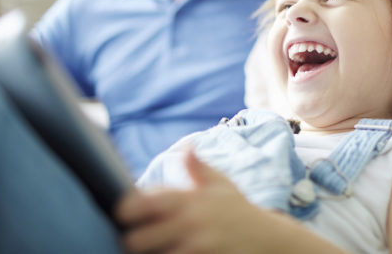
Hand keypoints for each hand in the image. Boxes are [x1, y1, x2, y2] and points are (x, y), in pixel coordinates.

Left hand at [116, 150, 267, 253]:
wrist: (267, 239)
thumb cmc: (238, 210)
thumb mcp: (222, 185)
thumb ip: (198, 168)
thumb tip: (186, 148)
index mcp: (190, 200)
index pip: (145, 202)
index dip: (126, 209)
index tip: (123, 212)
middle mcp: (190, 224)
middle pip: (137, 240)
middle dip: (132, 239)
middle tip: (135, 237)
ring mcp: (195, 248)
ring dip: (148, 253)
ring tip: (152, 248)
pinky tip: (168, 253)